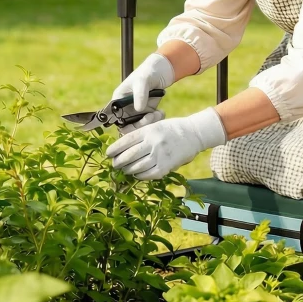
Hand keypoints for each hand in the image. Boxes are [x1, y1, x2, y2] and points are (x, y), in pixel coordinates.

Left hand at [107, 108, 226, 180]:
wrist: (194, 134)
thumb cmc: (172, 129)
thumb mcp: (155, 125)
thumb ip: (141, 135)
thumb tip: (122, 148)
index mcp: (149, 130)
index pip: (126, 141)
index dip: (114, 149)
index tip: (108, 153)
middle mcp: (153, 143)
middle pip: (129, 156)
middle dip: (118, 162)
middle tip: (115, 165)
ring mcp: (160, 155)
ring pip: (137, 167)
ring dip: (128, 170)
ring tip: (125, 170)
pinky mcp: (167, 167)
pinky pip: (148, 174)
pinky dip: (140, 176)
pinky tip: (137, 174)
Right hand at [112, 53, 174, 133]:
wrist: (162, 71)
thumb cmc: (147, 72)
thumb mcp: (143, 81)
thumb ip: (140, 94)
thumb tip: (138, 109)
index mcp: (118, 100)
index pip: (115, 117)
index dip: (123, 124)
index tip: (135, 123)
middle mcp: (126, 107)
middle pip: (128, 125)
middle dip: (139, 125)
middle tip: (150, 117)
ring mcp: (137, 110)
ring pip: (140, 126)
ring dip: (149, 123)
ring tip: (158, 113)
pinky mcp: (148, 111)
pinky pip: (150, 122)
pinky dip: (156, 120)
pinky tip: (161, 112)